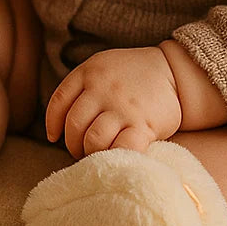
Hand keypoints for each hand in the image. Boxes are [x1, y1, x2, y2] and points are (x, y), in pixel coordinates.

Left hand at [45, 46, 181, 157]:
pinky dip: (114, 158)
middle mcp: (102, 88)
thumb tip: (61, 124)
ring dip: (91, 153)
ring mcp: (122, 107)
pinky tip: (114, 158)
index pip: (59, 101)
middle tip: (81, 150)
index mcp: (89, 72)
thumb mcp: (103, 67)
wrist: (172, 70)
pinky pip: (121, 149)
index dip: (53, 124)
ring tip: (96, 154)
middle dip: (73, 144)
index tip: (55, 137)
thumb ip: (82, 86)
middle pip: (74, 125)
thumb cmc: (132, 74)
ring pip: (93, 140)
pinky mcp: (143, 125)